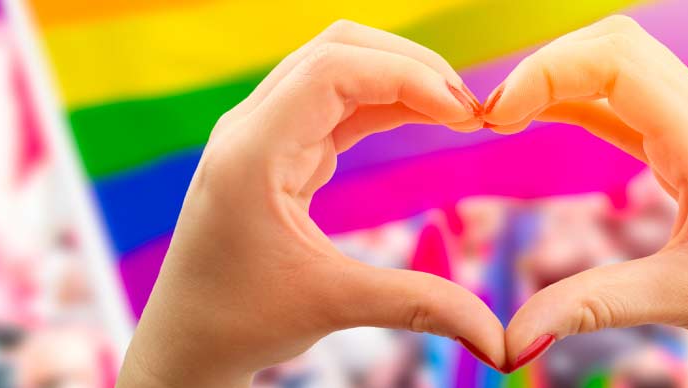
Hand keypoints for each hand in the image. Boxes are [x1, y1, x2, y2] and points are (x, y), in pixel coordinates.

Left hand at [116, 20, 503, 387]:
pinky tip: (425, 120)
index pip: (334, 69)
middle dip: (410, 66)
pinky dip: (386, 104)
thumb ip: (420, 306)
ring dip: (400, 80)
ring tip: (457, 114)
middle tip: (468, 109)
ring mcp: (264, 134)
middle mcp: (253, 127)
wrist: (187, 342)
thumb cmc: (240, 322)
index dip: (408, 76)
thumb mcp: (334, 306)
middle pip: (338, 49)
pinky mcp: (279, 150)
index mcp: (253, 151)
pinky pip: (337, 104)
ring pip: (338, 68)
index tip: (464, 115)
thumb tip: (500, 339)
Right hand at [484, 16, 687, 385]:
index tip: (498, 119)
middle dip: (547, 65)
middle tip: (493, 117)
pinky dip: (579, 101)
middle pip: (616, 45)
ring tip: (504, 117)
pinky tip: (542, 116)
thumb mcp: (681, 299)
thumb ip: (593, 307)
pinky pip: (627, 103)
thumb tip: (511, 343)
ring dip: (561, 78)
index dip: (548, 71)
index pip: (619, 61)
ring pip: (621, 66)